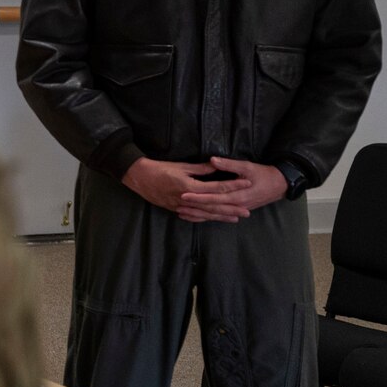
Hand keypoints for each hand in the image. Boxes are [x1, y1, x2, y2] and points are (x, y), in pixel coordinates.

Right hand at [122, 158, 246, 217]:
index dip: (233, 186)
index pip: (217, 187)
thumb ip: (200, 169)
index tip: (247, 184)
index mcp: (190, 186)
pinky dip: (204, 218)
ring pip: (205, 213)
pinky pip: (192, 216)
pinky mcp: (174, 209)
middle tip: (247, 212)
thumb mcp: (181, 166)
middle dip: (231, 209)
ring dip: (220, 217)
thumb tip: (217, 166)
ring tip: (235, 219)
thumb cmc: (160, 168)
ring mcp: (180, 206)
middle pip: (214, 205)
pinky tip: (212, 220)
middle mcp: (187, 199)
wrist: (139, 177)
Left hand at [173, 156, 286, 221]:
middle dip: (194, 208)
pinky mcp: (236, 210)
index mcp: (238, 195)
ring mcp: (236, 209)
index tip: (184, 194)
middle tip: (177, 205)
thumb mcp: (247, 166)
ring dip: (197, 214)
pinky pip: (218, 216)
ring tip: (180, 213)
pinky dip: (205, 217)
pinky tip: (194, 217)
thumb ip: (229, 164)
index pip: (214, 197)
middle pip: (211, 208)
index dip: (199, 196)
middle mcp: (236, 205)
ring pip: (214, 215)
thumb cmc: (263, 174)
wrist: (279, 185)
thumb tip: (213, 160)